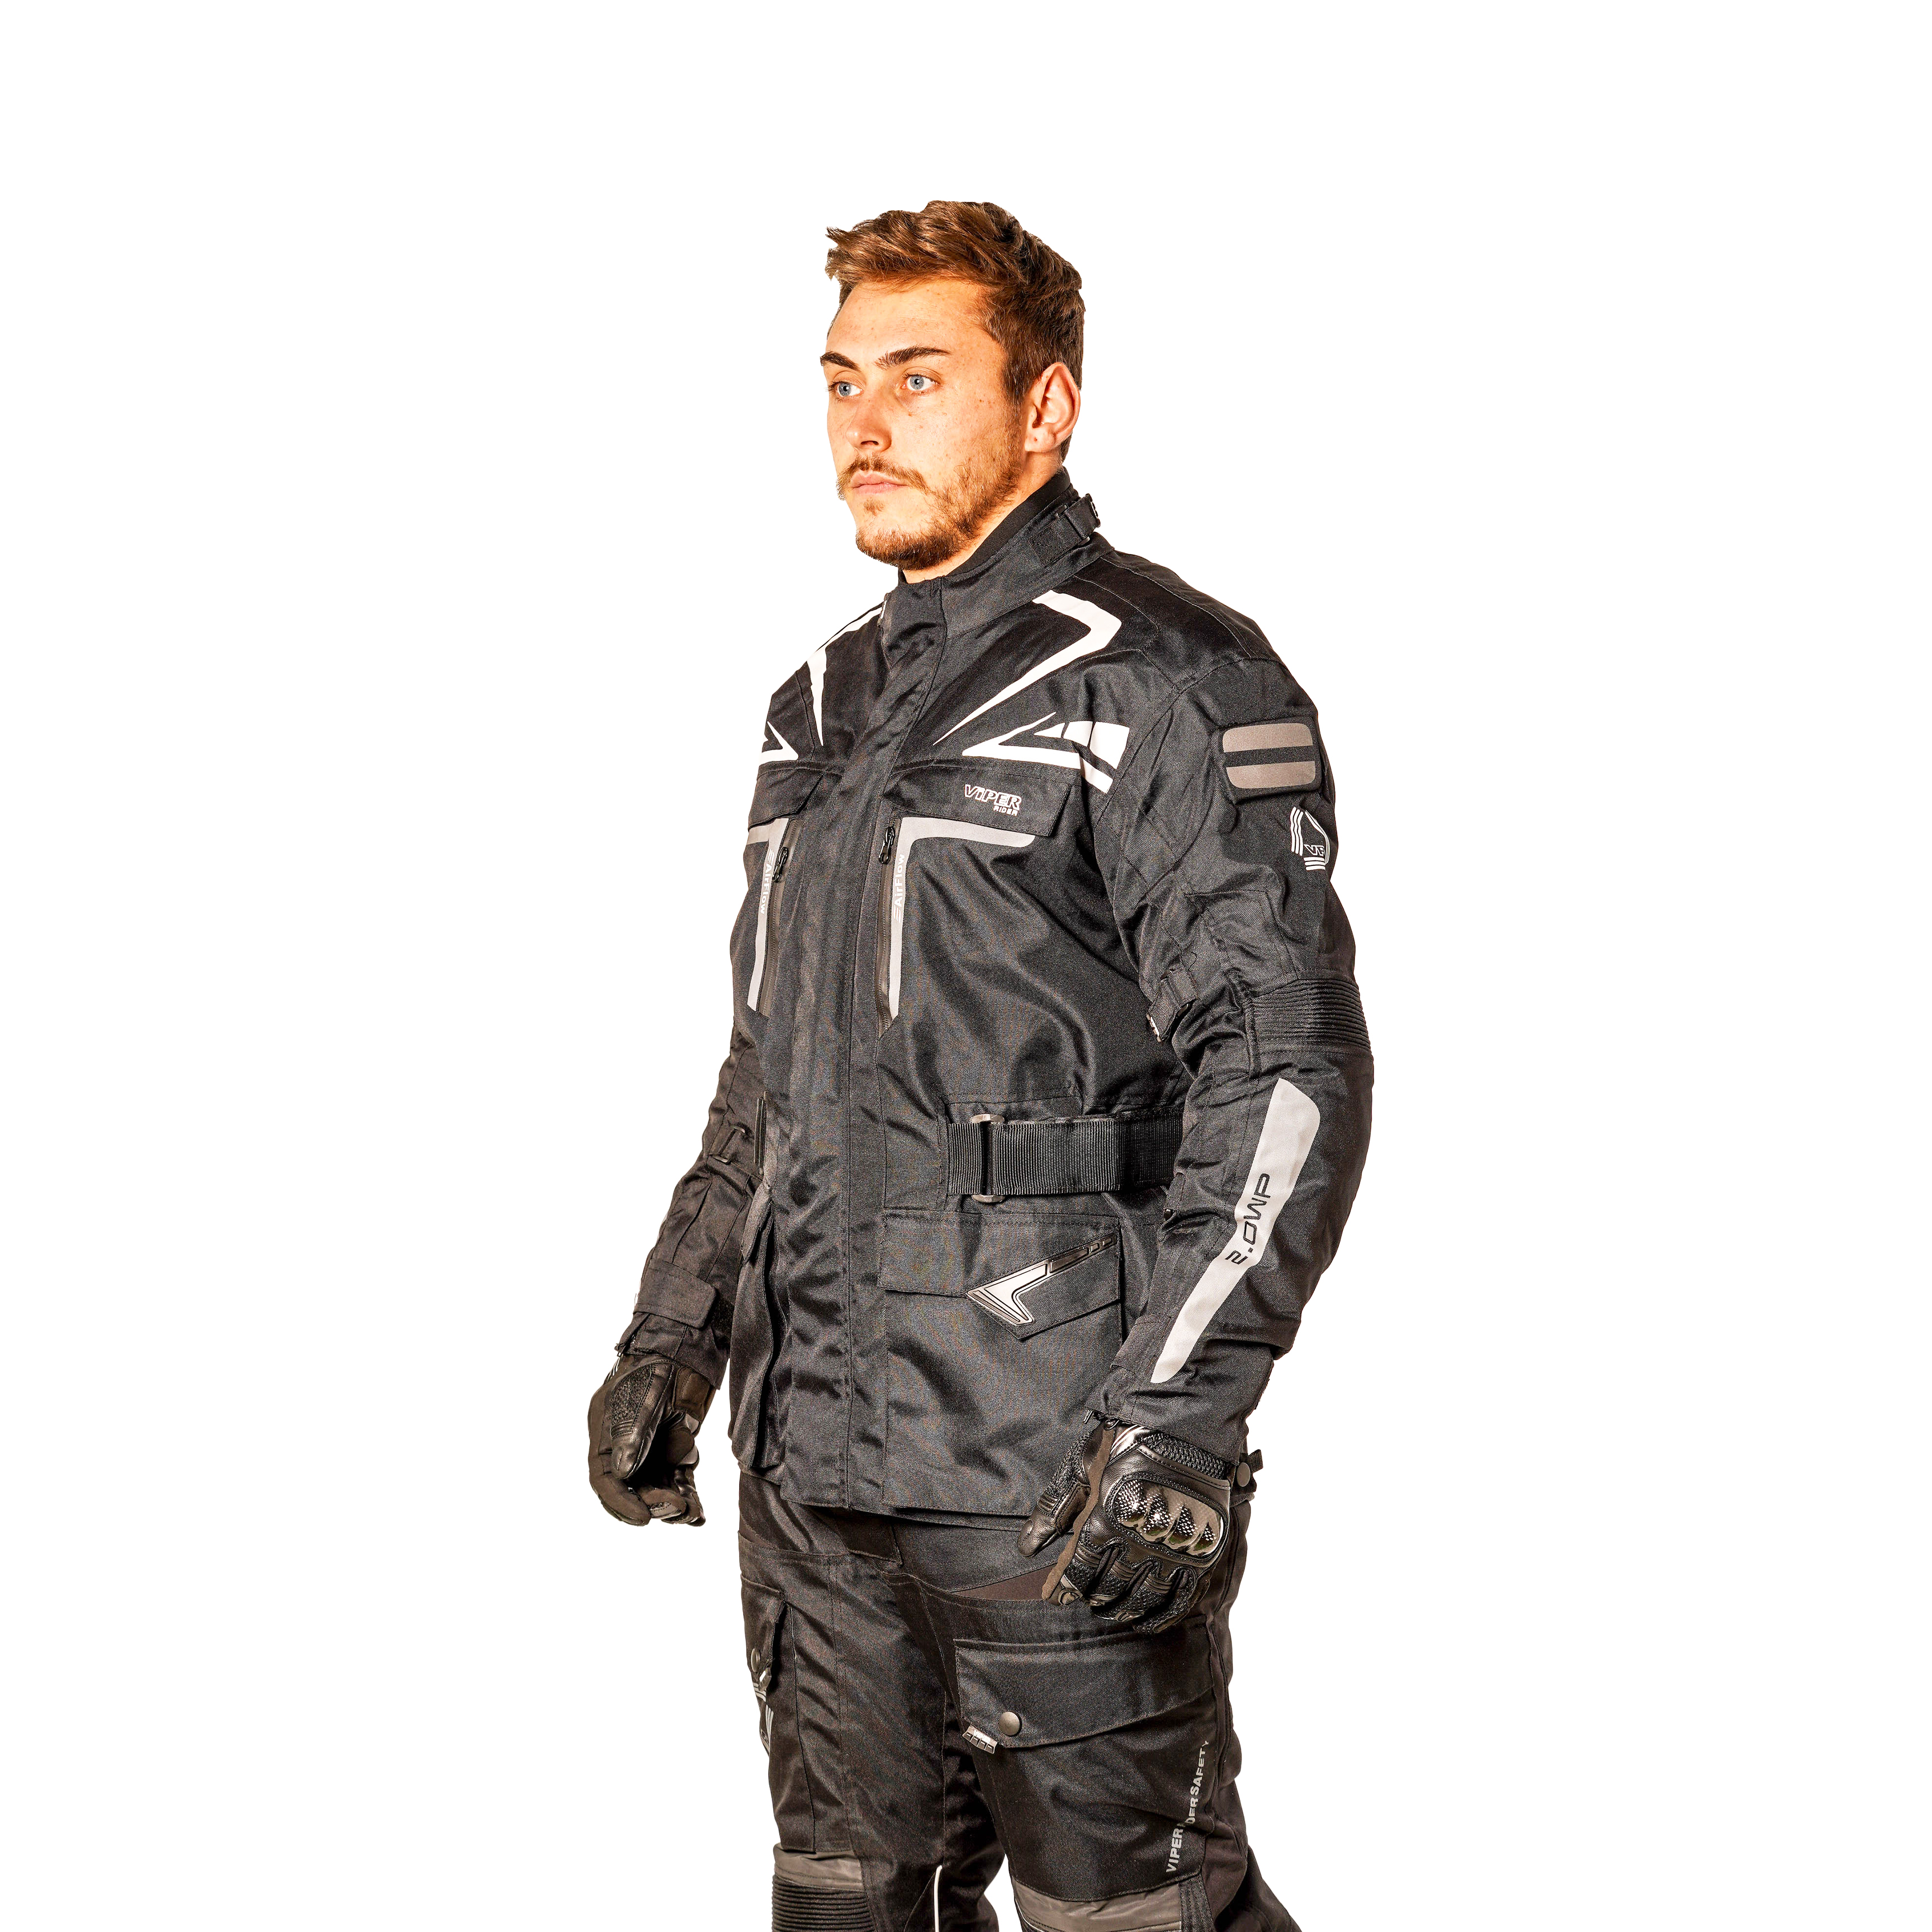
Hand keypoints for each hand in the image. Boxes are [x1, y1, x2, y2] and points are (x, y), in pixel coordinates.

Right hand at [586, 1351, 713, 1525]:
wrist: (685, 1350)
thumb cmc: (654, 1369)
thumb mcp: (640, 1401)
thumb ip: (633, 1437)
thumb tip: (623, 1475)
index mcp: (605, 1435)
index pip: (605, 1478)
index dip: (620, 1502)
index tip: (642, 1517)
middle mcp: (626, 1448)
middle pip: (633, 1488)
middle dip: (651, 1503)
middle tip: (673, 1507)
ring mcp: (652, 1450)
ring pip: (657, 1489)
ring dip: (672, 1504)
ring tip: (689, 1512)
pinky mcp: (677, 1450)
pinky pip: (680, 1482)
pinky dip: (689, 1498)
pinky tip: (699, 1516)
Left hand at [1019, 1418, 1233, 1630]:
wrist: (1188, 1426)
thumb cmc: (1129, 1439)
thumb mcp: (1082, 1466)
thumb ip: (1055, 1507)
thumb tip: (1026, 1546)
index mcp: (1103, 1523)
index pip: (1076, 1572)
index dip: (1062, 1589)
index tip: (1053, 1596)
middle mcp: (1135, 1545)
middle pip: (1106, 1588)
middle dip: (1090, 1598)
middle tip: (1084, 1600)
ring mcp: (1169, 1552)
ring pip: (1140, 1598)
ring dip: (1120, 1609)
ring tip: (1109, 1610)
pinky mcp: (1198, 1554)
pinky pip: (1178, 1599)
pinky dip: (1159, 1616)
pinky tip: (1146, 1621)